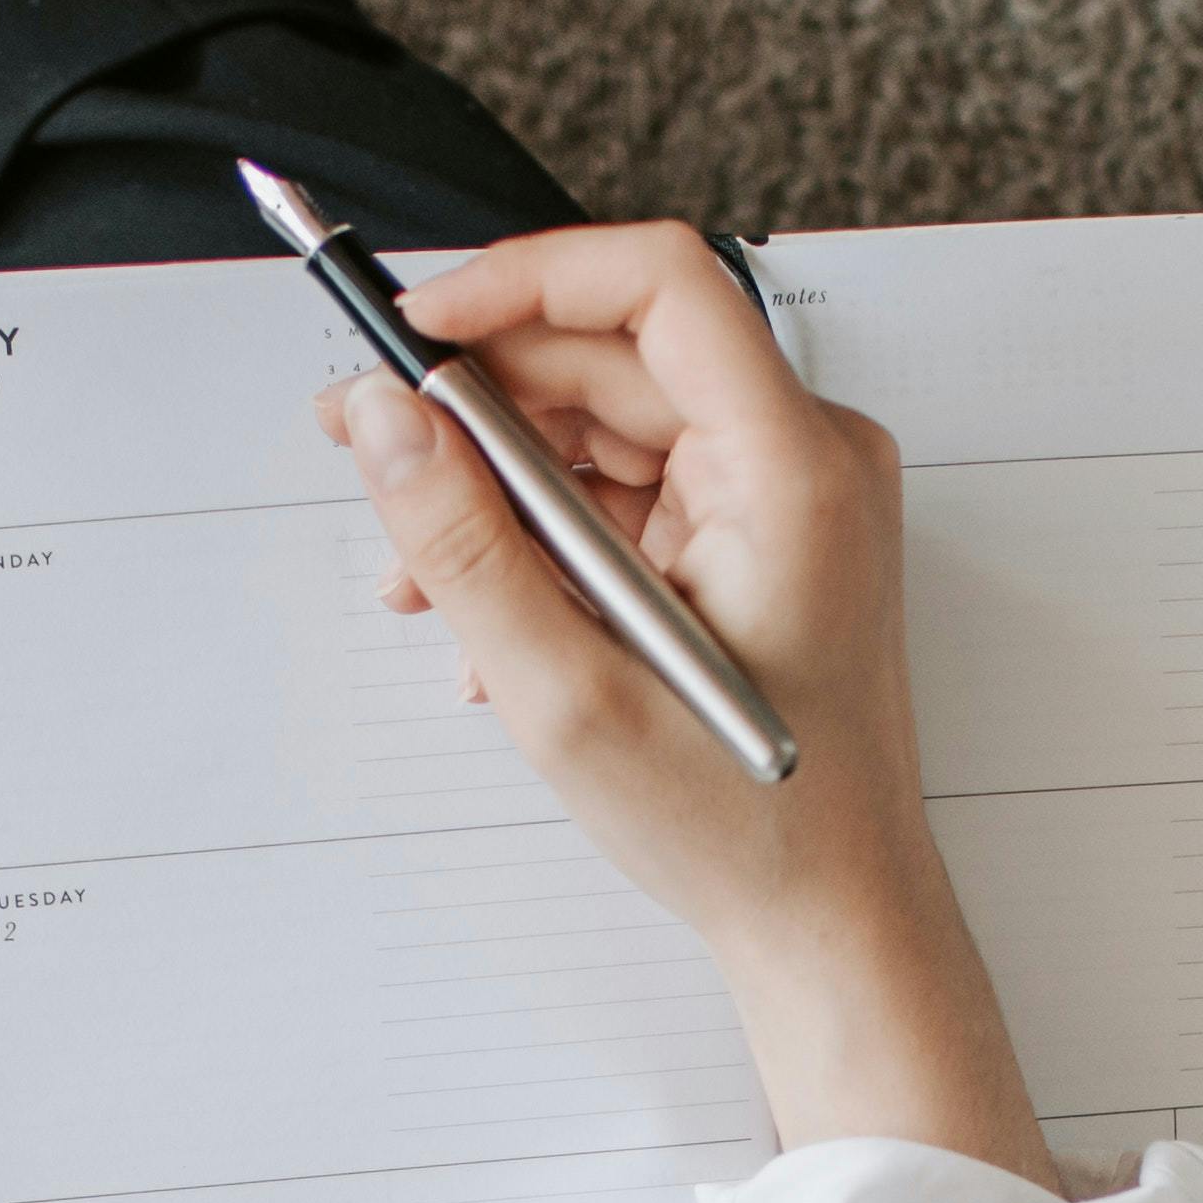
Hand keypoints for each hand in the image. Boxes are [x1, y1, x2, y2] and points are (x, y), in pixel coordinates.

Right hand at [330, 224, 1047, 1182]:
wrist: (831, 922)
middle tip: (371, 443)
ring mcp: (786, 499)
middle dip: (482, 399)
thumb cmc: (746, 829)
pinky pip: (634, 489)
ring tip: (420, 572)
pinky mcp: (760, 540)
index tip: (423, 327)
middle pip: (618, 354)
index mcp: (791, 471)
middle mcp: (805, 460)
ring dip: (502, 481)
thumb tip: (386, 419)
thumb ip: (463, 542)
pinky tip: (493, 615)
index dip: (525, 280)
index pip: (658, 283)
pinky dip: (551, 532)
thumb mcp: (566, 692)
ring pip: (613, 424)